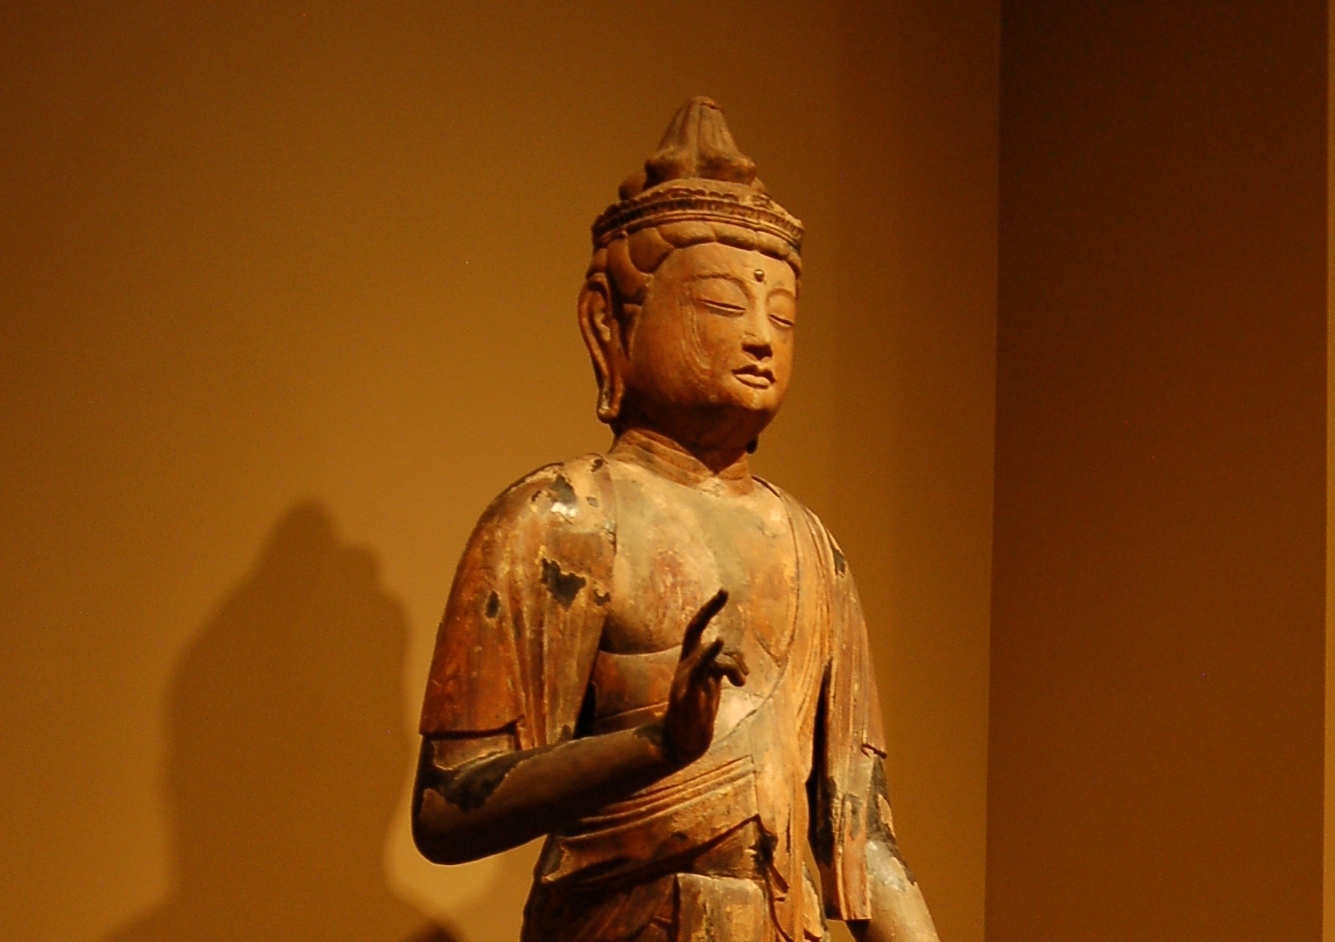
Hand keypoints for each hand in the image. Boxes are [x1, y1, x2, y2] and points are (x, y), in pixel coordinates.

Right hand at [660, 589, 747, 764]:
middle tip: (724, 590)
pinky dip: (709, 654)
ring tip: (740, 682)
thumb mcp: (713, 685)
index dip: (709, 609)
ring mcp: (685, 679)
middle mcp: (685, 664)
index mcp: (690, 660)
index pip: (697, 628)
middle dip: (709, 608)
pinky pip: (700, 670)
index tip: (723, 591)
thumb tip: (742, 664)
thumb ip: (725, 669)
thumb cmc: (698, 711)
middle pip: (695, 629)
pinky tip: (717, 640)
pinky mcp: (687, 695)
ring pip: (712, 655)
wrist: (682, 742)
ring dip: (734, 666)